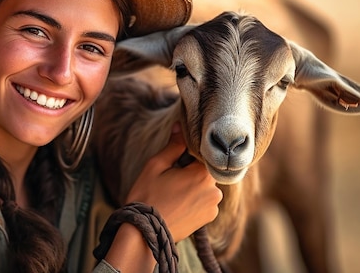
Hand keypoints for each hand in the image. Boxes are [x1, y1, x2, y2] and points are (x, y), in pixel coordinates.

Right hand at [124, 123, 222, 242]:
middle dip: (191, 169)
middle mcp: (215, 189)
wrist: (145, 233)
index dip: (189, 151)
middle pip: (205, 169)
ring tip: (173, 191)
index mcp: (203, 173)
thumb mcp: (156, 166)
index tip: (178, 155)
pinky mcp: (209, 218)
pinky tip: (178, 202)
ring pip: (205, 184)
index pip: (203, 152)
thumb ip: (173, 145)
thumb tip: (180, 125)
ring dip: (193, 184)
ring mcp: (213, 205)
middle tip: (172, 175)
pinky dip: (194, 198)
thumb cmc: (147, 196)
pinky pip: (205, 200)